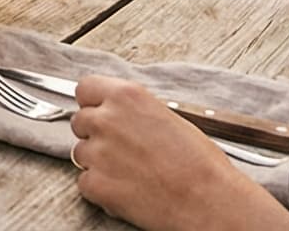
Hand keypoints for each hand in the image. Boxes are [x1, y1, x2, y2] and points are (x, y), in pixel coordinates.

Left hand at [70, 76, 285, 230]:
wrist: (208, 200)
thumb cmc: (199, 163)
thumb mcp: (168, 118)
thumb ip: (136, 112)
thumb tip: (123, 116)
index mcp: (126, 97)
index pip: (86, 88)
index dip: (93, 104)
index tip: (99, 113)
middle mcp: (106, 119)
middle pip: (80, 121)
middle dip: (96, 135)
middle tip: (121, 149)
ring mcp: (97, 152)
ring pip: (80, 153)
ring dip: (98, 163)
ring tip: (130, 172)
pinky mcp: (95, 184)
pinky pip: (85, 183)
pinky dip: (100, 189)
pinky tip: (126, 189)